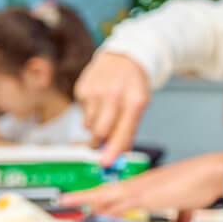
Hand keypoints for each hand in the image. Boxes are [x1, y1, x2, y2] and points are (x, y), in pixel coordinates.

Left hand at [62, 151, 222, 216]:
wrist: (212, 171)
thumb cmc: (204, 183)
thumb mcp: (190, 204)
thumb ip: (182, 216)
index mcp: (148, 185)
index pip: (120, 193)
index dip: (103, 198)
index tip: (90, 202)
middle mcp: (140, 184)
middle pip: (105, 191)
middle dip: (85, 197)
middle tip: (65, 200)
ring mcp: (140, 189)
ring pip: (105, 195)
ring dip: (86, 200)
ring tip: (67, 203)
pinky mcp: (144, 196)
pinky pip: (117, 206)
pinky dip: (102, 211)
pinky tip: (91, 214)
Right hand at [75, 51, 152, 165]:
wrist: (123, 57)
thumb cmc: (133, 85)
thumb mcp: (140, 105)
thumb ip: (129, 129)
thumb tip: (116, 154)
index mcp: (135, 101)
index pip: (123, 131)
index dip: (114, 149)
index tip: (105, 164)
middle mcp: (114, 95)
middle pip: (100, 132)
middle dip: (100, 143)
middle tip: (101, 144)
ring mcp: (96, 91)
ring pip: (89, 125)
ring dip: (95, 126)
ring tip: (105, 113)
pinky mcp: (82, 88)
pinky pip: (82, 113)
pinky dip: (90, 112)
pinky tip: (98, 102)